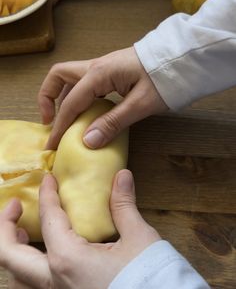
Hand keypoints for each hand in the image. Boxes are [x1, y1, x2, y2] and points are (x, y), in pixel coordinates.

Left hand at [0, 170, 160, 288]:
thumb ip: (124, 205)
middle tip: (14, 206)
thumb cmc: (149, 278)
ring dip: (14, 252)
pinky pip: (36, 287)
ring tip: (22, 233)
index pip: (48, 218)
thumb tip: (122, 176)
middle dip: (4, 226)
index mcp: (68, 260)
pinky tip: (45, 258)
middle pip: (9, 255)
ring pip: (18, 278)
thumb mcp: (139, 238)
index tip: (47, 179)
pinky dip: (30, 269)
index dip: (46, 194)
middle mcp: (55, 281)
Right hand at [38, 47, 167, 149]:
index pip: (71, 102)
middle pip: (59, 76)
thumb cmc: (164, 80)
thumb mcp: (140, 105)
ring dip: (62, 98)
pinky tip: (85, 113)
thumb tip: (87, 142)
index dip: (60, 125)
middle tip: (51, 122)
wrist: (181, 60)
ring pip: (71, 79)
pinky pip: (85, 84)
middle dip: (49, 97)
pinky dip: (78, 98)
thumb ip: (112, 122)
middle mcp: (95, 67)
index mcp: (100, 74)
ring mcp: (102, 68)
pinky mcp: (110, 73)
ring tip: (65, 120)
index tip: (53, 145)